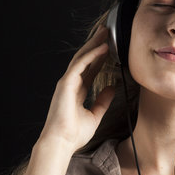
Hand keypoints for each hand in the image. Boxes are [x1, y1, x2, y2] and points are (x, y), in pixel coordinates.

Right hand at [38, 25, 114, 152]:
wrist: (61, 143)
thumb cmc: (74, 133)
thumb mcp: (95, 114)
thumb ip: (103, 100)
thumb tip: (112, 87)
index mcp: (77, 91)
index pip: (90, 69)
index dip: (100, 58)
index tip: (110, 47)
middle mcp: (71, 84)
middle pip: (85, 59)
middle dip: (95, 45)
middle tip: (106, 32)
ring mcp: (67, 82)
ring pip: (82, 57)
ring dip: (94, 44)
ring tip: (105, 33)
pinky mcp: (66, 83)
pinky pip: (80, 65)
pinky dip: (92, 55)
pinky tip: (103, 47)